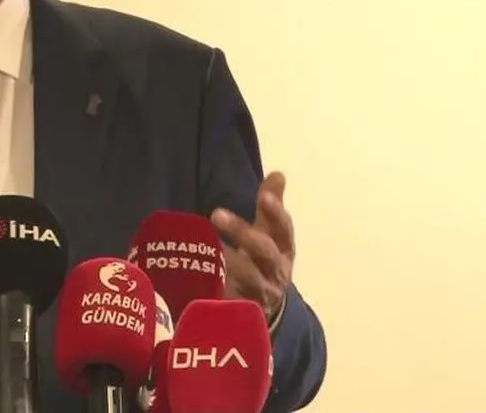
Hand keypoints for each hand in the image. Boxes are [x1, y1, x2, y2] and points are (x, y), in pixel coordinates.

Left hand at [210, 171, 294, 320]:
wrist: (265, 307)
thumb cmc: (264, 261)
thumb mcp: (269, 234)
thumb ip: (270, 207)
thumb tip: (278, 174)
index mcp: (284, 250)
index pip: (283, 229)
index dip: (275, 213)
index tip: (264, 197)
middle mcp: (276, 271)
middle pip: (265, 252)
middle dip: (243, 233)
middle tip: (216, 214)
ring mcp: (261, 293)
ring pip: (248, 277)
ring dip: (227, 261)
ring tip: (207, 245)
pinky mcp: (243, 310)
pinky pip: (231, 300)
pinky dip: (218, 290)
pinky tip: (200, 277)